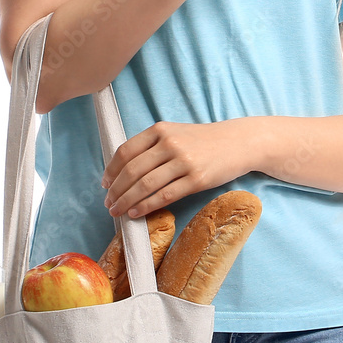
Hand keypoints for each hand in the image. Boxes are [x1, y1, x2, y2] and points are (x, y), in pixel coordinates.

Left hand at [101, 120, 249, 218]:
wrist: (238, 142)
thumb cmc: (202, 140)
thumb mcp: (175, 132)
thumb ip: (151, 145)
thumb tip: (123, 169)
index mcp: (160, 130)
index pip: (126, 151)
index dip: (111, 170)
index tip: (105, 184)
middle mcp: (170, 143)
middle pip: (132, 170)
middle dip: (116, 190)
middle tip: (109, 204)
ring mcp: (183, 161)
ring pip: (145, 185)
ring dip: (127, 201)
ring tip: (118, 211)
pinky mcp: (196, 179)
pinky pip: (165, 196)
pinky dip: (146, 206)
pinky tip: (137, 213)